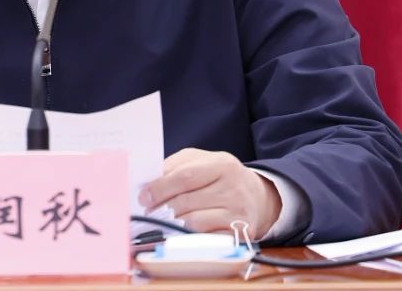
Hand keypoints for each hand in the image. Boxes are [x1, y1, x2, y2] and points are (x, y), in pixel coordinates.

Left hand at [139, 148, 282, 236]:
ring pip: (193, 222)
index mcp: (222, 164)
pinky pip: (206, 239)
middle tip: (148, 212)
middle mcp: (233, 187)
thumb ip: (176, 166)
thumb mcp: (202, 161)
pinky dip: (190, 238)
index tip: (143, 197)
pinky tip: (181, 234)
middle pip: (186, 201)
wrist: (258, 197)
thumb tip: (149, 183)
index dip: (160, 188)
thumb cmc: (221, 178)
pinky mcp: (240, 234)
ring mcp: (238, 212)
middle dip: (161, 208)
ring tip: (162, 221)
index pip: (184, 176)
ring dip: (172, 224)